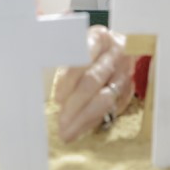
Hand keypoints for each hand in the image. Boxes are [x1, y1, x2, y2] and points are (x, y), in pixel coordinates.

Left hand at [52, 25, 137, 141]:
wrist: (116, 51)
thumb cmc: (86, 49)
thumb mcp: (73, 44)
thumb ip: (59, 55)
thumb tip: (41, 67)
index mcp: (98, 37)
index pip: (83, 57)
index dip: (69, 78)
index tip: (58, 97)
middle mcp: (115, 53)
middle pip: (93, 80)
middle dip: (75, 104)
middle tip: (61, 121)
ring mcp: (124, 72)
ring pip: (104, 99)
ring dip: (84, 118)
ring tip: (68, 132)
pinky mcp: (128, 90)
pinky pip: (110, 109)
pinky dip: (93, 121)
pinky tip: (80, 129)